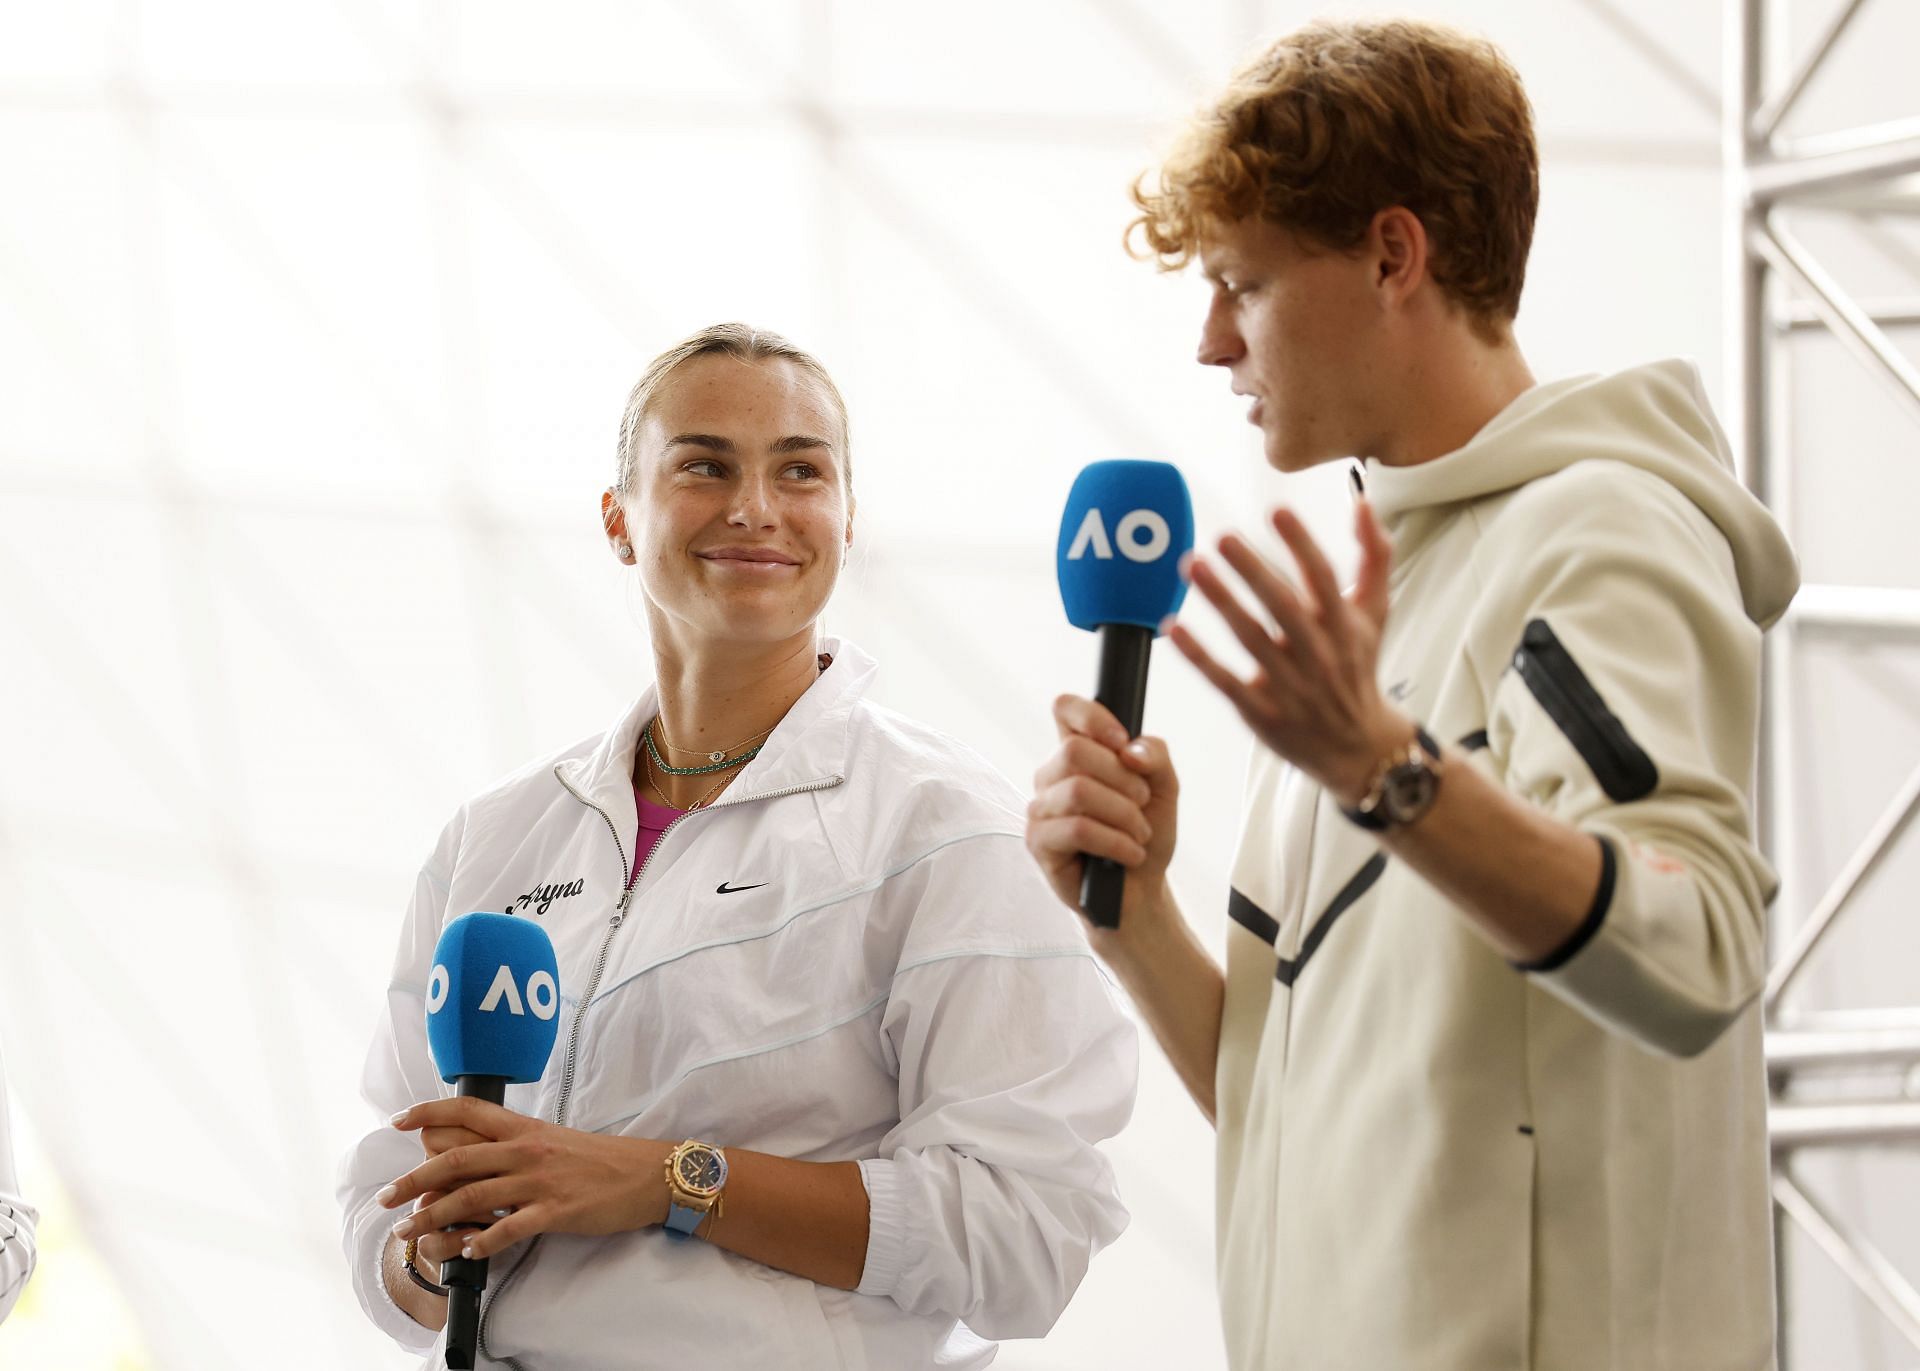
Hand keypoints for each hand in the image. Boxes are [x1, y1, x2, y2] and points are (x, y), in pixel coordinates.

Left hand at [380, 1097, 670, 1263]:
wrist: (645, 1174)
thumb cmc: (597, 1160)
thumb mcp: (551, 1141)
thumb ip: (512, 1145)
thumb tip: (471, 1152)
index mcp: (524, 1127)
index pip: (467, 1110)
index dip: (428, 1112)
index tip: (398, 1121)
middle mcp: (525, 1149)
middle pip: (455, 1159)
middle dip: (413, 1180)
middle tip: (386, 1198)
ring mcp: (539, 1181)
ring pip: (471, 1196)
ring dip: (433, 1217)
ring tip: (410, 1232)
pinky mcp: (556, 1211)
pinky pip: (508, 1228)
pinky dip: (481, 1242)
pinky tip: (466, 1252)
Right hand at [1027, 694, 1179, 940]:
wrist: (1141, 890)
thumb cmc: (1145, 834)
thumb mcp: (1164, 788)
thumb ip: (1154, 756)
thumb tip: (1129, 751)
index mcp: (1078, 752)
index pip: (1065, 709)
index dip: (1092, 716)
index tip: (1122, 742)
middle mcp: (1052, 775)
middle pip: (1074, 750)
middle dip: (1122, 779)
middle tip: (1143, 803)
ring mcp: (1041, 808)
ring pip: (1078, 791)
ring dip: (1123, 814)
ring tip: (1139, 834)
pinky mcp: (1039, 842)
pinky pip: (1077, 829)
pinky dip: (1115, 841)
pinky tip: (1130, 854)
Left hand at [1164, 501, 1412, 804]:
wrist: (1358, 747)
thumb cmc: (1356, 666)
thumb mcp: (1374, 614)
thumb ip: (1374, 557)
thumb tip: (1363, 504)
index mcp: (1343, 626)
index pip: (1322, 578)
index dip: (1301, 544)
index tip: (1277, 511)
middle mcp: (1317, 653)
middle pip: (1282, 606)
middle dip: (1252, 570)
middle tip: (1222, 537)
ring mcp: (1289, 685)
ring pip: (1250, 638)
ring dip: (1220, 601)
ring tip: (1192, 566)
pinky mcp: (1261, 711)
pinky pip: (1225, 680)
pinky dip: (1198, 655)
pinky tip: (1173, 627)